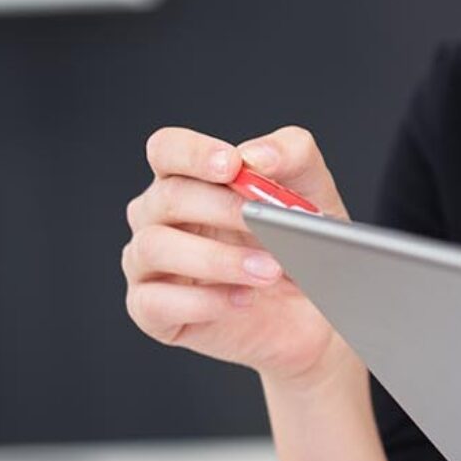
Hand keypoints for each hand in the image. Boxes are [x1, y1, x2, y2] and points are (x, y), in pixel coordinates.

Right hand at [121, 125, 351, 385]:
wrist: (313, 310)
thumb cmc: (300, 242)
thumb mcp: (312, 189)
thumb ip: (291, 156)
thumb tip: (257, 156)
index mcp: (188, 179)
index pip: (167, 149)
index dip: (193, 153)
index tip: (232, 166)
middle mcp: (158, 217)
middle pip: (167, 197)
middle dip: (222, 208)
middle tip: (270, 222)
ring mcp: (148, 264)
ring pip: (155, 247)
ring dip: (218, 258)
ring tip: (269, 270)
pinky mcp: (150, 310)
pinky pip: (156, 302)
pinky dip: (205, 301)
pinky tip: (244, 299)